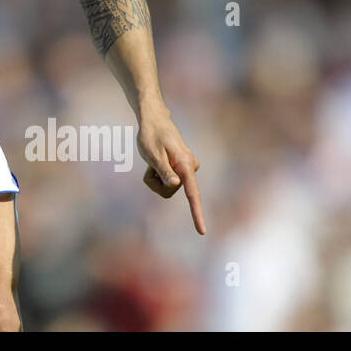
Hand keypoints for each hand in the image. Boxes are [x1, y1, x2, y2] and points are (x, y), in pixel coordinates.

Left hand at [137, 109, 204, 234]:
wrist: (155, 120)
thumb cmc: (151, 135)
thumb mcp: (152, 153)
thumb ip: (164, 169)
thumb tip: (176, 184)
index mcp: (185, 165)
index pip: (192, 194)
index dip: (196, 213)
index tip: (201, 231)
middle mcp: (191, 168)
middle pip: (170, 191)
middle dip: (155, 182)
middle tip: (149, 164)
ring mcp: (187, 169)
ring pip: (168, 187)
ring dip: (156, 177)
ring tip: (153, 160)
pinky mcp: (182, 169)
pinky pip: (168, 181)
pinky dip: (158, 173)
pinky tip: (157, 160)